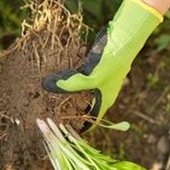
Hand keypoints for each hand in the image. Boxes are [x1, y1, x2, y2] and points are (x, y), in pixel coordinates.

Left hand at [42, 0, 162, 123]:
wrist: (124, 38)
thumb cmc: (111, 62)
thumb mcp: (89, 78)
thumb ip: (69, 84)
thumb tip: (46, 86)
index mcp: (104, 100)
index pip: (91, 121)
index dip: (79, 128)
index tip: (63, 132)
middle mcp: (102, 92)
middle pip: (84, 106)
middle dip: (69, 110)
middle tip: (50, 113)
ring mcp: (99, 79)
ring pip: (80, 91)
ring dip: (67, 93)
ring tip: (48, 97)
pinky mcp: (94, 67)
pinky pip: (79, 77)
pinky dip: (69, 78)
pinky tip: (55, 77)